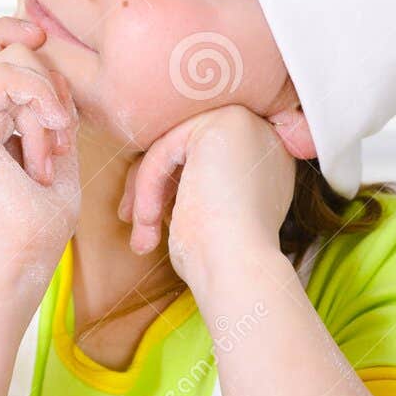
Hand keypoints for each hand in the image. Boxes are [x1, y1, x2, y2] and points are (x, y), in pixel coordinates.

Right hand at [0, 16, 80, 288]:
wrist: (17, 256)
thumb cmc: (38, 218)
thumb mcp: (54, 144)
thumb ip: (48, 102)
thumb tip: (49, 53)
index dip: (18, 39)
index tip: (48, 58)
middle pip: (5, 46)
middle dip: (49, 85)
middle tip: (60, 140)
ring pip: (14, 57)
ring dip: (48, 106)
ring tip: (48, 156)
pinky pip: (9, 74)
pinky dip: (41, 103)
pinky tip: (50, 139)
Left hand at [118, 105, 295, 288]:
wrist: (238, 273)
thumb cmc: (218, 260)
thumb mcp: (200, 213)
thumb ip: (187, 183)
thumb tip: (156, 170)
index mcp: (263, 163)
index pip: (199, 159)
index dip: (167, 186)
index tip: (146, 220)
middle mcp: (262, 138)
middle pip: (183, 147)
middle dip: (150, 184)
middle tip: (132, 222)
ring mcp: (248, 125)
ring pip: (170, 145)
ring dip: (145, 190)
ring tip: (142, 235)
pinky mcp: (225, 123)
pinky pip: (166, 146)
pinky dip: (149, 184)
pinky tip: (148, 219)